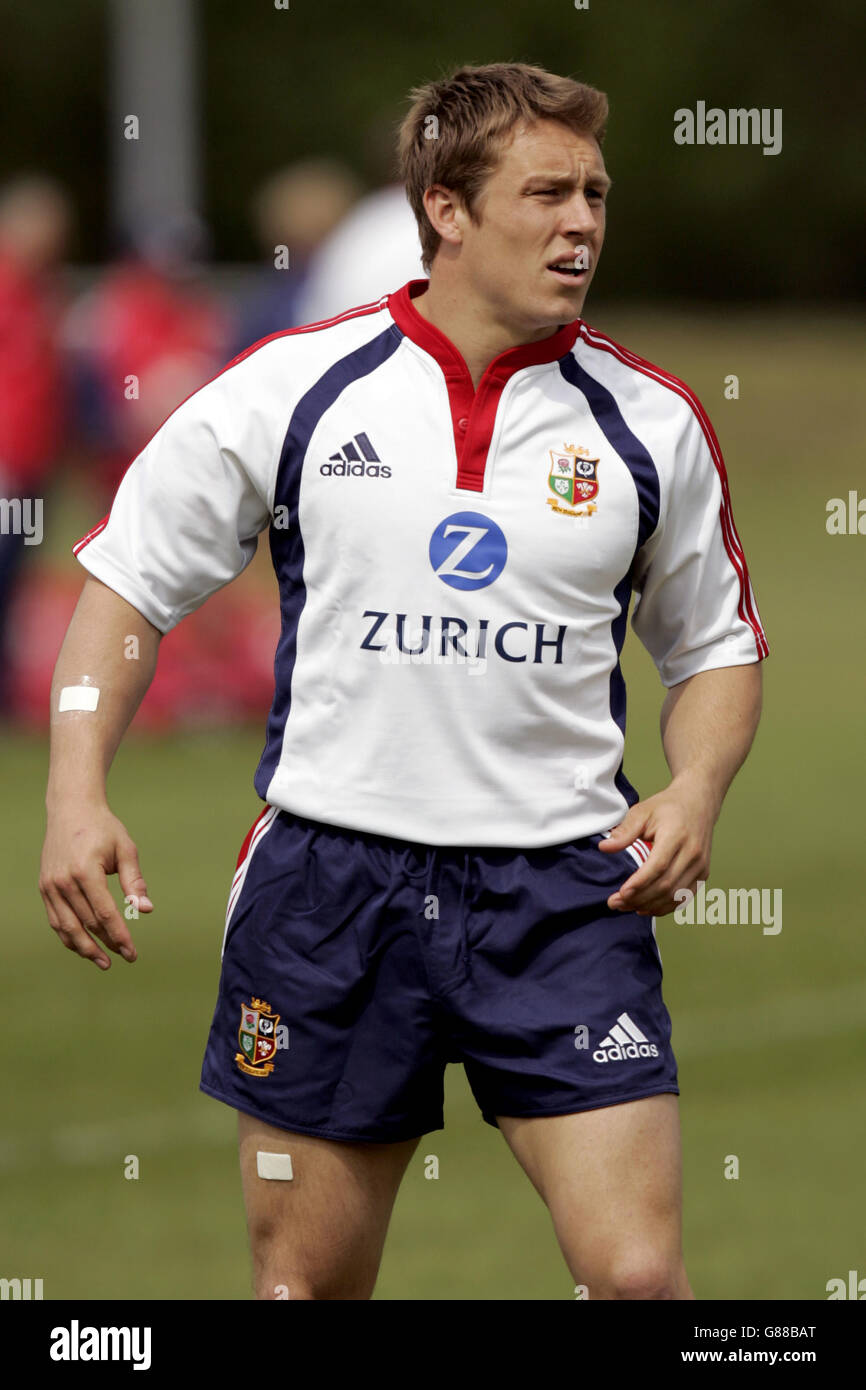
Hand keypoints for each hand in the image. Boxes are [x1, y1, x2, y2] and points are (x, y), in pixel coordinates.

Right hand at [39, 803, 152, 968]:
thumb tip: (145, 910)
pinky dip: (69, 936)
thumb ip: (134, 881)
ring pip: (67, 927)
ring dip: (86, 948)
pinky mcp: (45, 888)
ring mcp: (50, 886)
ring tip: (104, 962)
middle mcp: (64, 881)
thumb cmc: (103, 829)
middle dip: (107, 944)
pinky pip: (56, 920)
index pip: (104, 913)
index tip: (132, 952)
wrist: (71, 810)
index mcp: (85, 871)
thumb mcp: (125, 849)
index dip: (119, 935)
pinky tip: (85, 946)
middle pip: (87, 923)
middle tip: (126, 957)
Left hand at [599, 775, 715, 916]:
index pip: (659, 866)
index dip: (640, 883)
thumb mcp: (642, 811)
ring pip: (675, 895)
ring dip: (650, 905)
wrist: (698, 803)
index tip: (621, 893)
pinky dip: (665, 907)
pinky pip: (684, 897)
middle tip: (616, 903)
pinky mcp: (703, 873)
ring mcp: (701, 865)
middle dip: (639, 898)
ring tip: (626, 907)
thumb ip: (624, 831)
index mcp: (677, 835)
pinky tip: (646, 908)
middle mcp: (693, 853)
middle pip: (666, 884)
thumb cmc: (668, 807)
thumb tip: (604, 848)